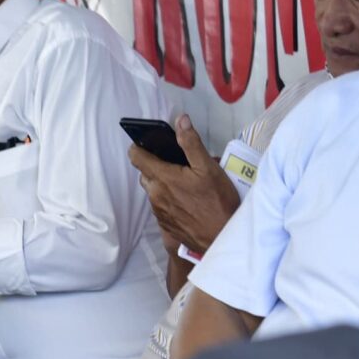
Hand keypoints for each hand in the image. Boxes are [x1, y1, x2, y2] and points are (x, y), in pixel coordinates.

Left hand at [131, 116, 242, 253]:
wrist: (222, 238)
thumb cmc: (218, 202)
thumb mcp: (208, 168)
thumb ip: (191, 143)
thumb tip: (180, 120)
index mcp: (162, 178)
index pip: (136, 157)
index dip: (139, 146)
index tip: (149, 143)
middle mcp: (155, 195)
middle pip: (145, 173)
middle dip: (156, 165)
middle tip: (178, 164)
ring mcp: (159, 212)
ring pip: (153, 190)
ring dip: (163, 184)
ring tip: (186, 183)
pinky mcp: (165, 225)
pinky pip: (161, 206)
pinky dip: (169, 200)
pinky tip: (187, 201)